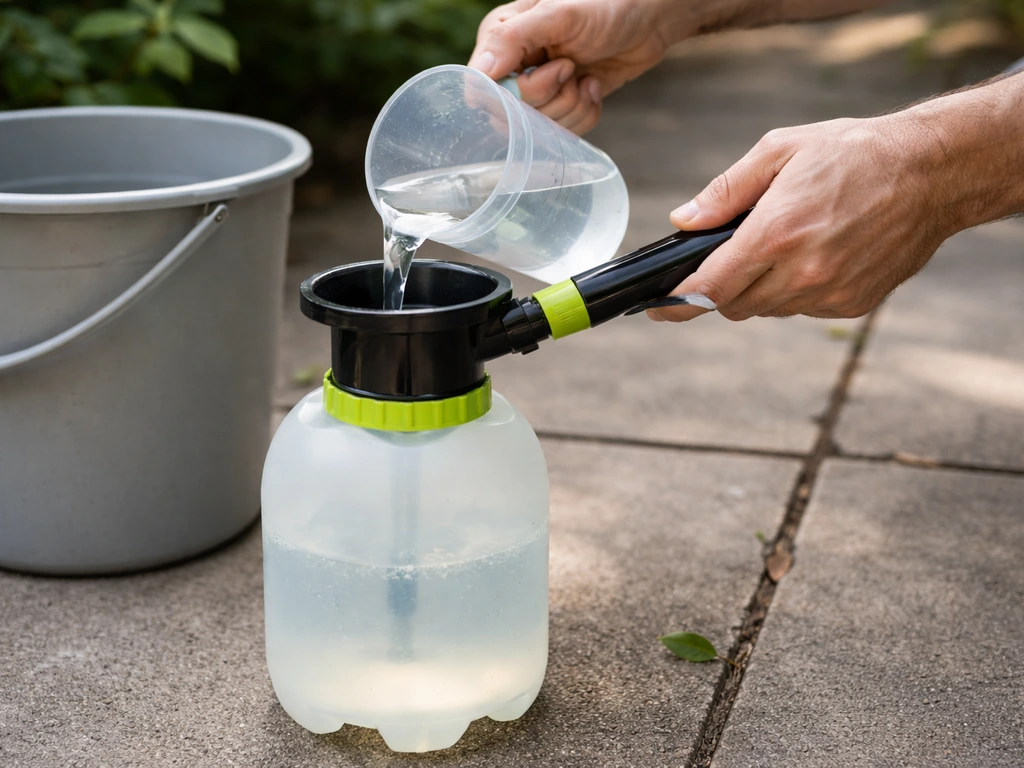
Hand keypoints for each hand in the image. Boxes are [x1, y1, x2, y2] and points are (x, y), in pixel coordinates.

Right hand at [468, 0, 678, 133]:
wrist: (648, 20)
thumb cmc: (605, 4)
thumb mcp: (558, 15)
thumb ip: (513, 40)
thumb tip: (479, 72)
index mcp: (501, 38)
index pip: (485, 89)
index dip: (516, 93)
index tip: (553, 70)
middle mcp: (514, 66)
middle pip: (512, 115)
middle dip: (551, 98)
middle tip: (572, 67)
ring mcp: (539, 88)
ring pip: (539, 128)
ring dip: (572, 106)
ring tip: (586, 76)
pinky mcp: (563, 105)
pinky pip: (564, 131)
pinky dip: (585, 113)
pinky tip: (592, 86)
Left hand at [649, 115, 960, 322]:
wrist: (932, 172)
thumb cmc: (855, 153)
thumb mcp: (780, 151)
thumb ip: (726, 191)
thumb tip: (683, 220)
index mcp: (777, 232)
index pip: (711, 287)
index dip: (678, 302)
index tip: (656, 309)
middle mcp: (803, 271)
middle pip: (734, 304)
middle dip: (720, 287)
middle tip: (726, 259)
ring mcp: (830, 292)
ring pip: (768, 309)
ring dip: (759, 288)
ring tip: (779, 247)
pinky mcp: (852, 304)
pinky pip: (803, 309)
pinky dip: (794, 291)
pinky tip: (812, 255)